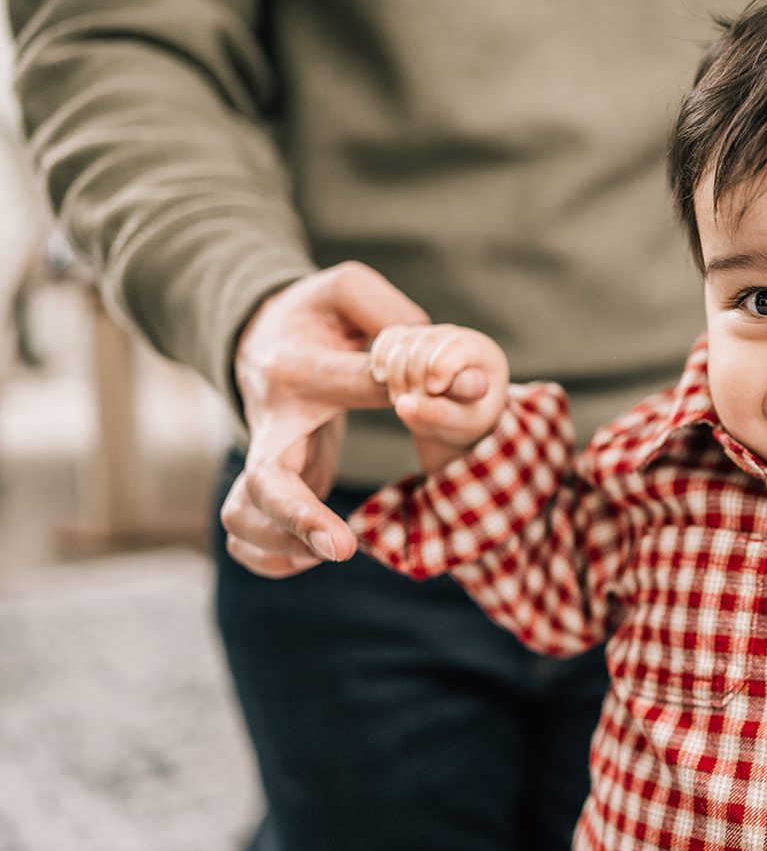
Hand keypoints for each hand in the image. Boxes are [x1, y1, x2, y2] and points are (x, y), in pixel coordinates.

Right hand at [221, 262, 427, 576]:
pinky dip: (269, 559)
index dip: (397, 393)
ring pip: (241, 516)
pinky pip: (243, 537)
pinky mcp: (260, 482)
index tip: (427, 402)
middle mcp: (270, 418)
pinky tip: (312, 558)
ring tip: (338, 549)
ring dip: (283, 546)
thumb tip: (440, 370)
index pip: (345, 385)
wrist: (257, 334)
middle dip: (300, 518)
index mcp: (298, 368)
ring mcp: (259, 455)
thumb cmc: (315, 315)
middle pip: (264, 479)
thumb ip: (390, 314)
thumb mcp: (346, 291)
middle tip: (344, 550)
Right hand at [369, 323, 509, 471]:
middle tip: (411, 408)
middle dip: (413, 377)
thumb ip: (438, 414)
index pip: (458, 346)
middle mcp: (456, 335)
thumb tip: (402, 406)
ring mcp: (430, 333)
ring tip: (400, 401)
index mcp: (482, 352)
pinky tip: (384, 382)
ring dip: (395, 374)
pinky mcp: (408, 337)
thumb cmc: (466, 417)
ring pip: (403, 341)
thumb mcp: (461, 422)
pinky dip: (380, 360)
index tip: (433, 391)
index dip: (440, 365)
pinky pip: (388, 338)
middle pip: (426, 342)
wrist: (455, 413)